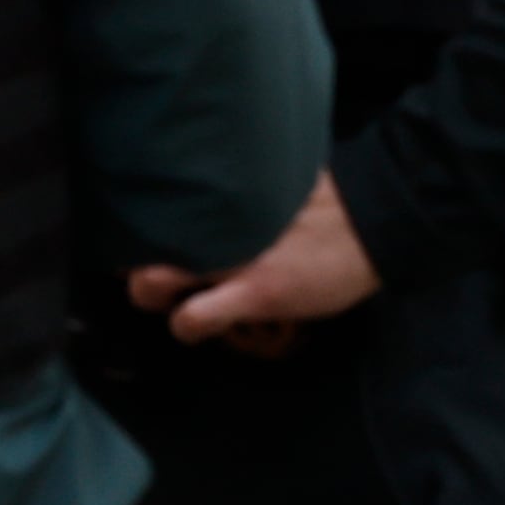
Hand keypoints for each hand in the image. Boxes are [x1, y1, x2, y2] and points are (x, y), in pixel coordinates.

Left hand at [128, 171, 382, 355]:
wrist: (371, 219)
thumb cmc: (327, 197)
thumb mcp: (271, 177)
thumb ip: (235, 186)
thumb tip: (211, 183)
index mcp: (221, 191)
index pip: (156, 198)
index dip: (138, 215)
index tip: (139, 222)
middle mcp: (219, 219)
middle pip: (141, 236)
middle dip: (133, 253)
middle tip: (144, 261)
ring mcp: (234, 257)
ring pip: (153, 280)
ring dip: (149, 291)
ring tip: (164, 294)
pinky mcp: (255, 292)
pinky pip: (194, 318)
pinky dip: (185, 326)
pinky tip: (194, 325)